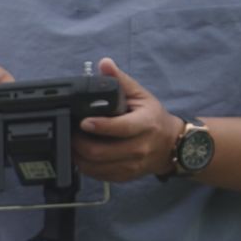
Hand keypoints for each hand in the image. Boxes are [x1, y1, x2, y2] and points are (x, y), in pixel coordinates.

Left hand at [71, 58, 181, 181]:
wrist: (171, 145)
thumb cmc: (153, 118)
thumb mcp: (141, 95)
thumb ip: (121, 80)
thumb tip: (104, 64)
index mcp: (146, 124)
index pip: (121, 128)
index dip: (99, 126)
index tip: (83, 121)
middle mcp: (140, 147)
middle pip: (101, 151)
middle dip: (78, 142)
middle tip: (69, 131)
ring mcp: (132, 165)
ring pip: (95, 166)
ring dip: (77, 155)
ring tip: (71, 142)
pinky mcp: (124, 176)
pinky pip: (98, 175)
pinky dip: (84, 165)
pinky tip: (80, 154)